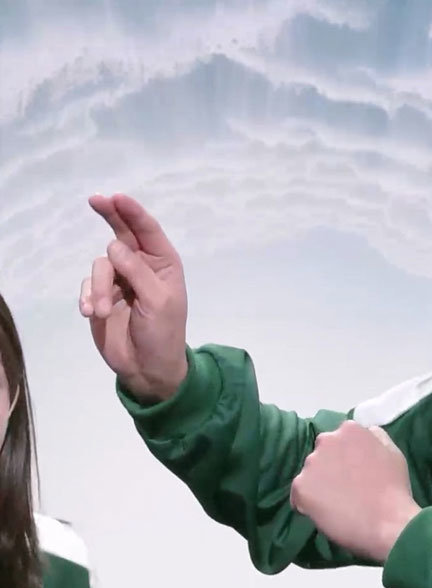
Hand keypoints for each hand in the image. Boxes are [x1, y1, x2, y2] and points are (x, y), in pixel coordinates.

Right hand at [80, 194, 188, 402]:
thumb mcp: (158, 301)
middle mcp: (141, 266)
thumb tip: (115, 245)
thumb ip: (137, 272)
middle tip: (95, 200)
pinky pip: (88, 285)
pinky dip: (89, 297)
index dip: (132, 212)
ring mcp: (120, 280)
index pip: (148, 230)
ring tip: (105, 311)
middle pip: (122, 233)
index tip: (117, 197)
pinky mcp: (101, 295)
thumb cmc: (163, 332)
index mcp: (164, 263)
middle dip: (110, 215)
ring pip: (101, 265)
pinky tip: (93, 313)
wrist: (147, 367)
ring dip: (100, 288)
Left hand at [290, 421, 420, 562]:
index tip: (355, 470)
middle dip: (330, 466)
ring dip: (319, 484)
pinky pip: (299, 495)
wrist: (388, 522)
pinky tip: (325, 513)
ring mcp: (311, 464)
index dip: (346, 456)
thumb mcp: (393, 452)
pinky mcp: (301, 487)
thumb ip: (375, 437)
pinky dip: (308, 504)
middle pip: (323, 453)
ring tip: (336, 502)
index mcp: (350, 430)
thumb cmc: (394, 488)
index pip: (340, 438)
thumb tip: (364, 434)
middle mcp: (326, 440)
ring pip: (310, 473)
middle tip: (345, 486)